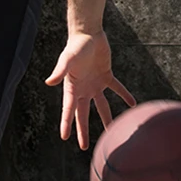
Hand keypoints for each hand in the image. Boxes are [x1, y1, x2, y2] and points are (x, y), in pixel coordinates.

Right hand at [45, 30, 134, 149]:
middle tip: (83, 147)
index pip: (68, 110)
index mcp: (72, 87)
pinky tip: (132, 104)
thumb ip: (59, 72)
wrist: (87, 33)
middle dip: (83, 130)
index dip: (66, 124)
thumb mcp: (67, 60)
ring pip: (101, 105)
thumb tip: (48, 83)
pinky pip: (116, 88)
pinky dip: (124, 95)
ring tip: (112, 132)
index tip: (64, 138)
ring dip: (106, 118)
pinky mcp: (106, 75)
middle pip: (83, 114)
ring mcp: (95, 83)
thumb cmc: (75, 46)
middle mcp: (83, 89)